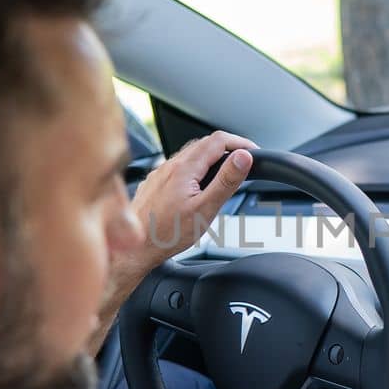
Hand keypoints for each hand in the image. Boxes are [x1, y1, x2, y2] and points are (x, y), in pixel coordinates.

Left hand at [126, 130, 255, 273]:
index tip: (254, 152)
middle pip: (205, 143)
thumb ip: (226, 181)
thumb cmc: (166, 234)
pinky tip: (198, 183)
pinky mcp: (155, 182)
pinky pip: (179, 166)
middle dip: (228, 148)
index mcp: (185, 168)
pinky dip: (196, 167)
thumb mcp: (205, 209)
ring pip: (191, 154)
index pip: (219, 140)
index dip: (241, 143)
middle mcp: (170, 165)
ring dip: (212, 156)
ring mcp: (160, 173)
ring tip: (226, 172)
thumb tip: (243, 158)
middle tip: (244, 161)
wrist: (134, 248)